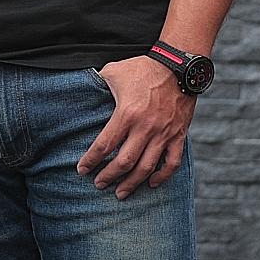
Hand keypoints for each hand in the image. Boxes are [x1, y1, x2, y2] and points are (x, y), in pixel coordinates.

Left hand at [76, 56, 194, 199]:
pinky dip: (162, 176)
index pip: (104, 145)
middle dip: (109, 176)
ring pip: (146, 167)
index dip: (91, 160)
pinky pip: (172, 162)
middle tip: (99, 185)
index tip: (82, 170)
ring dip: (132, 183)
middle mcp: (145, 128)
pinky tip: (151, 183)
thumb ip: (97, 84)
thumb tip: (81, 89)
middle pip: (124, 162)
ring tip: (121, 193)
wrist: (178, 66)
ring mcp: (164, 133)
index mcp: (126, 114)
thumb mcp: (113, 71)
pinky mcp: (178, 135)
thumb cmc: (142, 68)